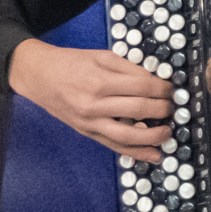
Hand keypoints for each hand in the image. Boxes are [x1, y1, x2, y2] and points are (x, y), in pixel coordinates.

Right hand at [9, 38, 171, 160]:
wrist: (38, 76)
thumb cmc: (69, 63)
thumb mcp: (100, 56)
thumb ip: (128, 68)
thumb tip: (155, 81)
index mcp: (101, 80)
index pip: (143, 87)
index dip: (163, 89)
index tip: (170, 89)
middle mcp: (96, 104)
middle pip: (140, 109)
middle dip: (163, 109)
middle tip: (172, 107)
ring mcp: (91, 122)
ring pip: (129, 135)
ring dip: (154, 136)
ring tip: (168, 132)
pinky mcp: (88, 133)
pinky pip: (115, 146)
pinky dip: (136, 153)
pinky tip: (153, 155)